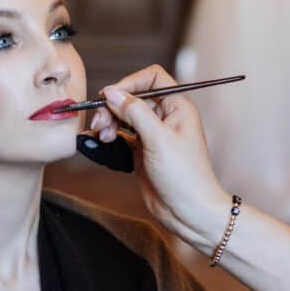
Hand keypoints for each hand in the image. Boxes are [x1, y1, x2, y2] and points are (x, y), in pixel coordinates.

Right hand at [90, 65, 229, 245]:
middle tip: (100, 121)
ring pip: (125, 115)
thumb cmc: (185, 177)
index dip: (129, 83)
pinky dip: (110, 135)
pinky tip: (102, 141)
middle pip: (133, 97)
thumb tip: (113, 93)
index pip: (152, 79)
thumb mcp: (158, 139)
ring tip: (103, 135)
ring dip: (110, 121)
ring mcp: (153, 134)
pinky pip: (122, 134)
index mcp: (178, 106)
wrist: (189, 212)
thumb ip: (134, 112)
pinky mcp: (142, 150)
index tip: (110, 95)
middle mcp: (166, 117)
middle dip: (114, 106)